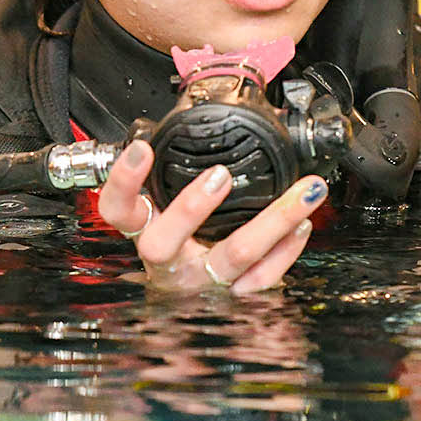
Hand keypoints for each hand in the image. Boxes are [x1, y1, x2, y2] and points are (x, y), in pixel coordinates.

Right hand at [97, 139, 326, 292]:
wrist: (191, 300)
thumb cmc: (182, 243)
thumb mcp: (167, 209)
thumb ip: (172, 177)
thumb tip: (198, 120)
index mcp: (145, 232)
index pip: (117, 210)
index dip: (124, 181)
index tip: (143, 149)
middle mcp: (168, 262)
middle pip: (165, 243)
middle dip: (190, 207)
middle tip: (219, 175)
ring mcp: (202, 282)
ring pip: (235, 255)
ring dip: (274, 220)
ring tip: (303, 191)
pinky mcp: (233, 295)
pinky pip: (263, 277)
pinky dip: (287, 250)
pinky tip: (302, 225)